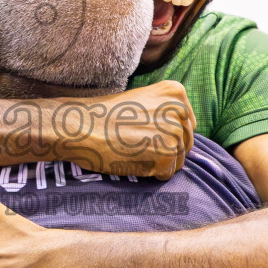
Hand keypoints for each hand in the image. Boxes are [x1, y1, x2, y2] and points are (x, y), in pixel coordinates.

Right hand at [62, 80, 194, 178]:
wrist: (80, 126)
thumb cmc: (104, 116)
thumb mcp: (142, 101)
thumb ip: (166, 112)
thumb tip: (185, 134)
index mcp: (175, 93)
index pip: (187, 125)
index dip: (163, 134)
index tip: (141, 130)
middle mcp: (180, 109)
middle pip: (185, 144)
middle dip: (163, 149)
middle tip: (134, 141)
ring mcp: (175, 131)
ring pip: (177, 161)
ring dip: (156, 162)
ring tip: (132, 148)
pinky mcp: (167, 153)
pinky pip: (166, 174)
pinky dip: (149, 173)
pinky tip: (131, 158)